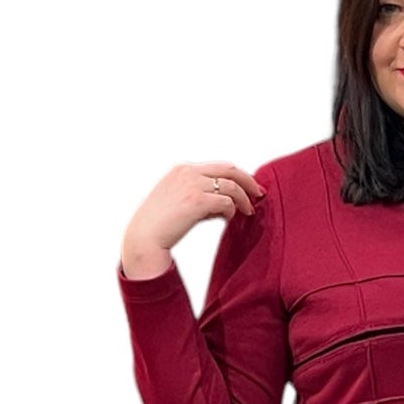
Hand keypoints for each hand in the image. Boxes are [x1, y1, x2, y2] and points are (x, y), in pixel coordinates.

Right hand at [123, 159, 266, 263]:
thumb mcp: (177, 200)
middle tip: (259, 194)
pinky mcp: (197, 201)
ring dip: (243, 199)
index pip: (218, 166)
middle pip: (229, 169)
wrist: (144, 237)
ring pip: (231, 186)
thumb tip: (225, 204)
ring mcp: (193, 185)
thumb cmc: (159, 225)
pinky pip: (226, 202)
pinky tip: (230, 219)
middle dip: (248, 181)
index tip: (248, 187)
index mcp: (182, 169)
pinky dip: (232, 210)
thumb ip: (199, 196)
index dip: (238, 176)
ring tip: (248, 212)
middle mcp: (188, 173)